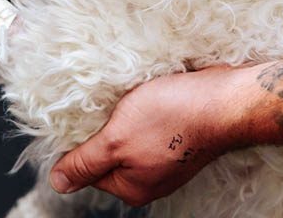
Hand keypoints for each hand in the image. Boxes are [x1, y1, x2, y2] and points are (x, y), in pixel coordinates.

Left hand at [49, 66, 251, 206]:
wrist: (224, 100)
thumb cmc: (173, 117)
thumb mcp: (117, 139)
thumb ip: (86, 162)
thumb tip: (58, 183)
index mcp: (132, 187)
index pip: (89, 169)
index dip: (83, 140)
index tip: (87, 116)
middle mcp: (151, 179)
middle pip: (112, 152)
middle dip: (109, 125)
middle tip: (115, 104)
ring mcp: (169, 159)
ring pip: (133, 136)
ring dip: (129, 114)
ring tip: (139, 98)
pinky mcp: (182, 137)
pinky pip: (154, 125)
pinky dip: (150, 109)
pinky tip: (156, 96)